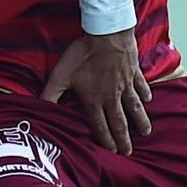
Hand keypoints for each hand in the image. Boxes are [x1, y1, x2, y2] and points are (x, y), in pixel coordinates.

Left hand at [40, 28, 151, 154]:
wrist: (106, 33)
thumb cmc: (82, 54)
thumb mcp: (60, 75)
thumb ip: (50, 94)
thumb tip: (38, 109)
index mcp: (94, 100)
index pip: (100, 126)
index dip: (106, 141)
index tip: (113, 153)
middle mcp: (112, 96)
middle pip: (120, 122)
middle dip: (124, 139)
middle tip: (129, 152)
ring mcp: (126, 84)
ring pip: (135, 107)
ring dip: (140, 121)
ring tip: (145, 132)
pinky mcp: (134, 71)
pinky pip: (141, 86)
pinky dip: (145, 94)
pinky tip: (148, 99)